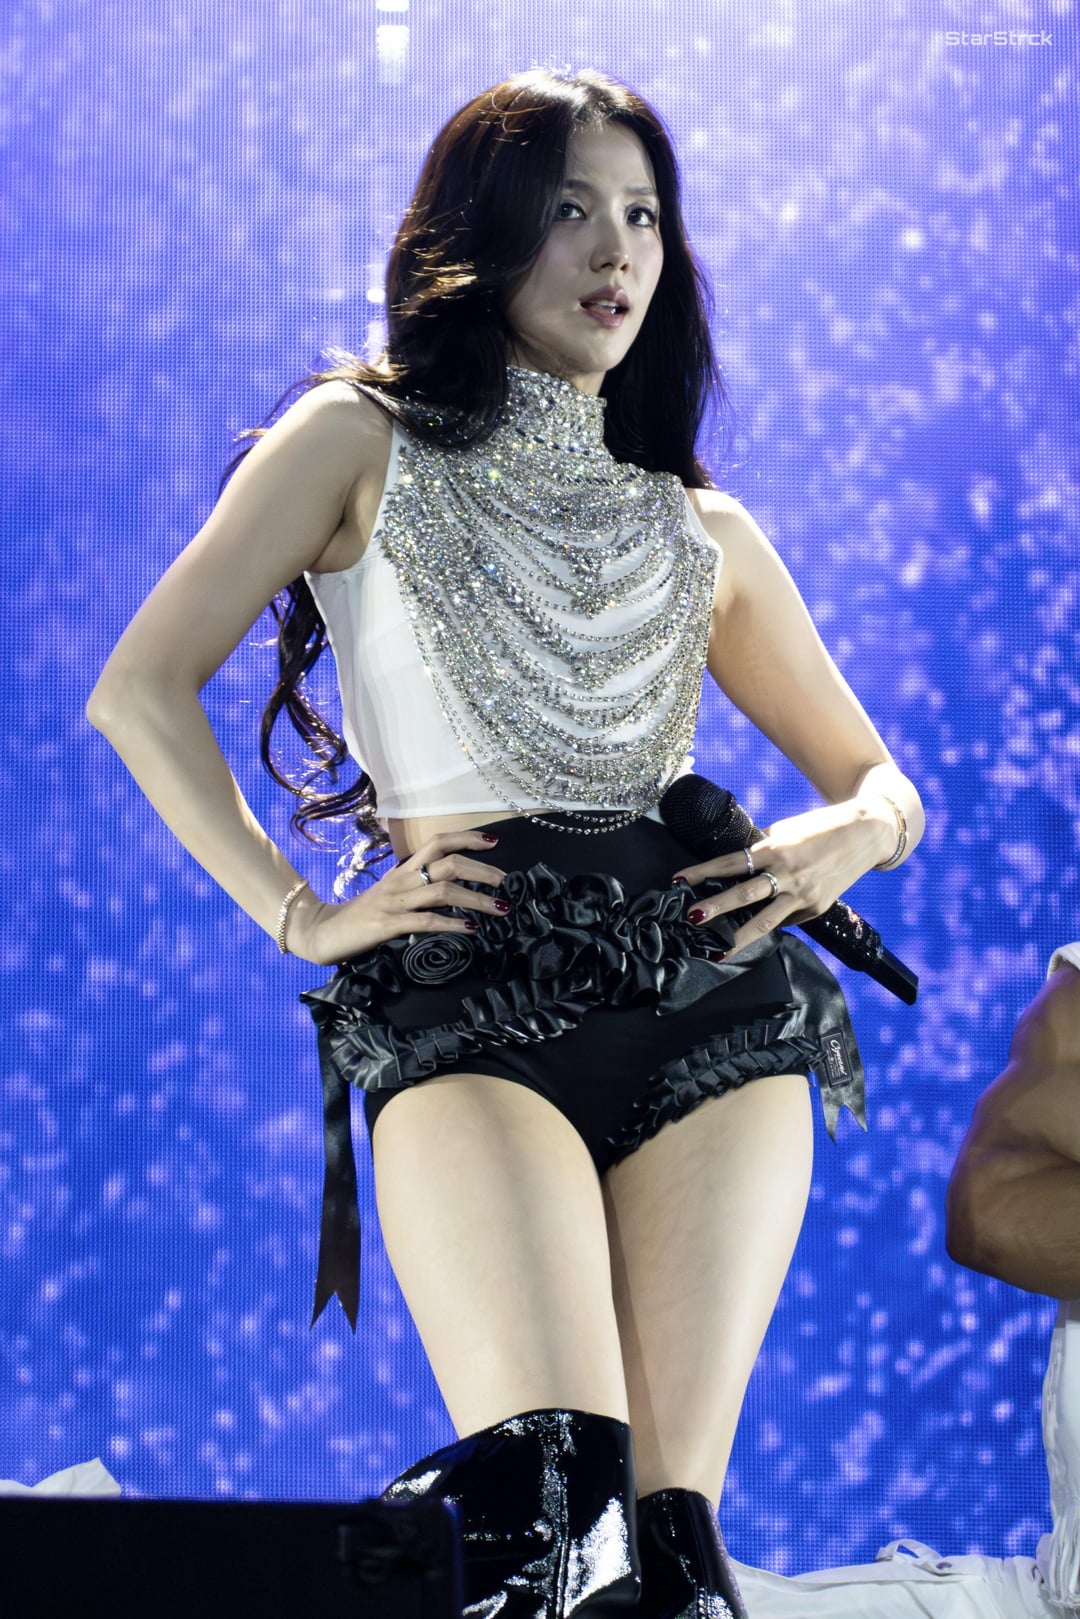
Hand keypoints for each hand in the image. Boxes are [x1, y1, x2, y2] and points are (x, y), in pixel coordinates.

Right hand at [286, 830, 508, 965]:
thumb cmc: (361, 915)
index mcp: (403, 870)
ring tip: (500, 908)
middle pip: (449, 863)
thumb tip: (452, 889)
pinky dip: (453, 925)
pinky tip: (471, 930)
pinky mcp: (388, 926)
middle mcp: (401, 880)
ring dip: (477, 899)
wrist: (322, 932)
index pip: (438, 842)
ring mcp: (395, 902)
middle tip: (507, 883)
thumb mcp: (391, 895)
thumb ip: (416, 889)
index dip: (467, 838)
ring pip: (443, 891)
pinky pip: (426, 922)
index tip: (494, 842)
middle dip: (483, 871)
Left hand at [673, 798, 896, 956]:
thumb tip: (740, 867)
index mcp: (776, 848)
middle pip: (744, 894)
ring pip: (765, 921)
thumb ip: (764, 849)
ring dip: (739, 937)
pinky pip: (787, 920)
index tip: (678, 880)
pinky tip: (755, 932)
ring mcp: (804, 894)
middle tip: (691, 918)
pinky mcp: (817, 908)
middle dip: (715, 908)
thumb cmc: (821, 828)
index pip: (730, 862)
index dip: (702, 871)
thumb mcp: (787, 831)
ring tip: (717, 950)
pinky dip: (771, 924)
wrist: (867, 833)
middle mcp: (788, 872)